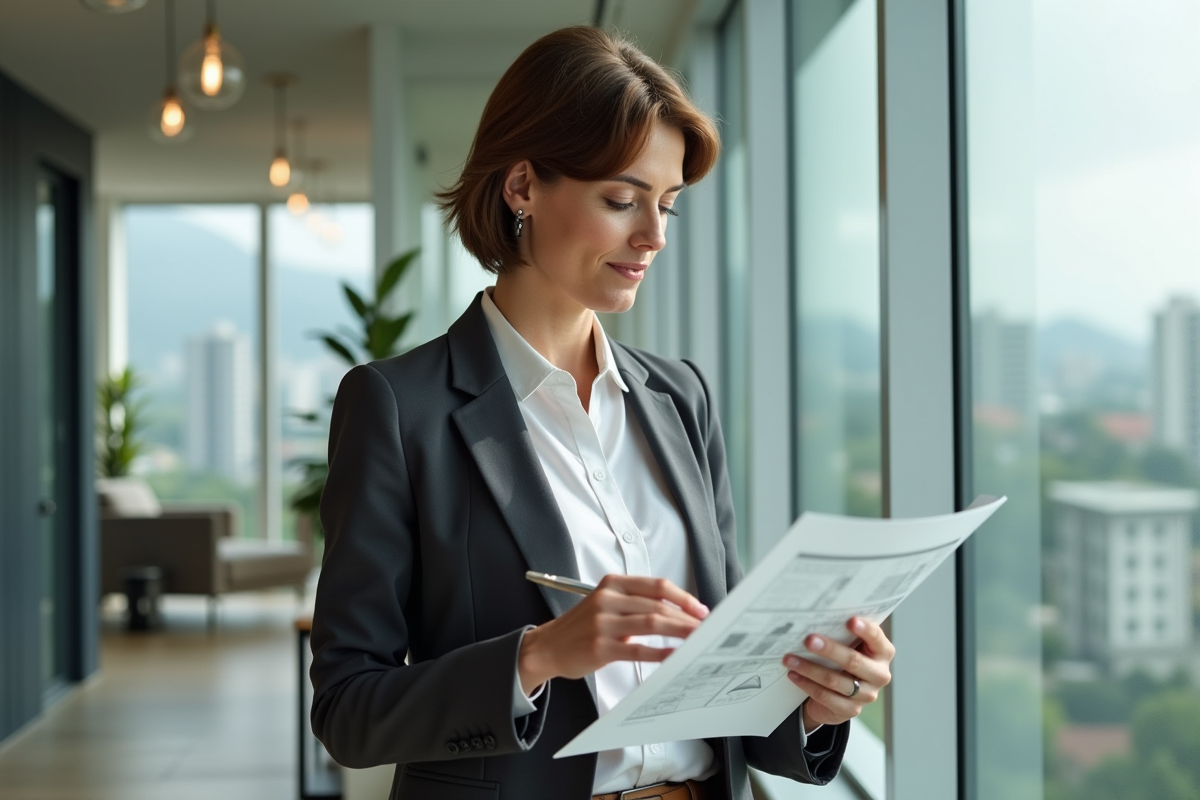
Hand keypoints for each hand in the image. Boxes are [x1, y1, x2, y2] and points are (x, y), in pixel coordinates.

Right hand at [517, 575, 708, 694]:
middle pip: (658, 605)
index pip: (656, 586)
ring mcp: (602, 623)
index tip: (701, 609)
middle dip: (686, 618)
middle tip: (706, 628)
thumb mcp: (607, 603)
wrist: (548, 646)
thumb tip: (679, 611)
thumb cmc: (583, 626)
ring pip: (651, 624)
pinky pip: (637, 650)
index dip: (683, 597)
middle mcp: (607, 599)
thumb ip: (637, 603)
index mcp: (613, 584)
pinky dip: (660, 653)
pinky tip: (674, 656)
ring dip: (679, 632)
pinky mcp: (599, 647)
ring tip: (697, 640)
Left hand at [783, 617, 894, 731]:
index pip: (877, 638)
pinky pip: (826, 697)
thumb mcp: (851, 643)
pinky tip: (793, 674)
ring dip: (809, 668)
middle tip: (808, 640)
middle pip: (854, 661)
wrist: (842, 691)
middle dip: (830, 649)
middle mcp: (879, 674)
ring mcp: (867, 695)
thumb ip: (844, 631)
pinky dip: (807, 684)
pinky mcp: (851, 709)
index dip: (865, 630)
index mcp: (882, 652)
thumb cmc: (846, 657)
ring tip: (790, 659)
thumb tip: (819, 615)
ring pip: (835, 681)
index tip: (850, 620)